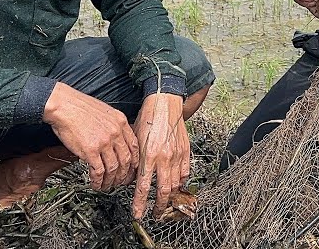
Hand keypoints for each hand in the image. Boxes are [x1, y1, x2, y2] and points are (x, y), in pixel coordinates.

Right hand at [43, 82, 138, 190]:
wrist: (63, 105)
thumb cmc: (79, 107)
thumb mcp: (105, 112)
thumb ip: (113, 126)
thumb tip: (115, 140)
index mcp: (120, 122)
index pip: (134, 146)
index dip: (133, 162)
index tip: (130, 169)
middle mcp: (115, 132)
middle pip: (126, 160)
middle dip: (124, 175)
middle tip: (120, 182)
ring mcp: (104, 142)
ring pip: (114, 168)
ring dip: (111, 181)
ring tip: (107, 186)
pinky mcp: (90, 150)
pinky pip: (99, 171)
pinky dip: (98, 181)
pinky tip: (96, 184)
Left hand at [131, 92, 188, 219]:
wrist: (164, 103)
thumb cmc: (148, 118)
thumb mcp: (135, 141)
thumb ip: (135, 161)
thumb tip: (133, 178)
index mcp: (148, 155)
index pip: (143, 187)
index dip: (140, 204)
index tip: (137, 214)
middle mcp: (164, 157)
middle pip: (163, 191)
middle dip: (159, 207)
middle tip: (155, 214)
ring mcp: (177, 155)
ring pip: (176, 184)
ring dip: (171, 197)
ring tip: (166, 202)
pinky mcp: (186, 151)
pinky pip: (185, 172)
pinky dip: (181, 182)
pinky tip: (176, 185)